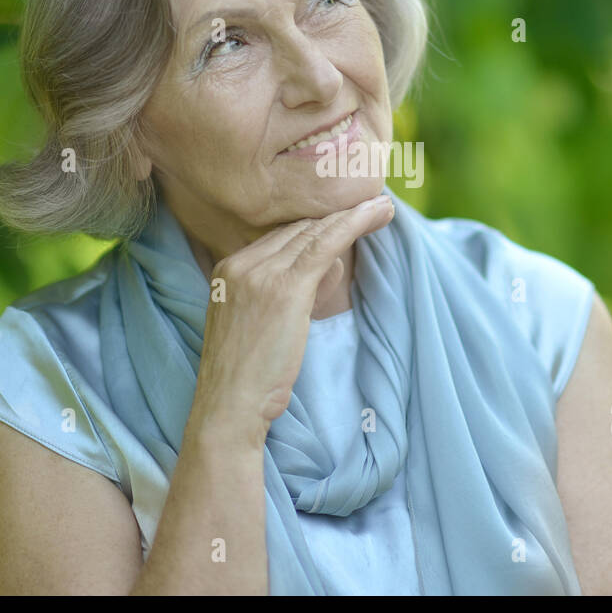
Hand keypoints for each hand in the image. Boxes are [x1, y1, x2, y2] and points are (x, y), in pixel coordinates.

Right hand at [185, 194, 394, 450]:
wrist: (228, 408)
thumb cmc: (246, 379)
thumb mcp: (257, 325)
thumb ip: (284, 293)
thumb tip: (326, 266)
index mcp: (227, 270)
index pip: (279, 237)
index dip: (316, 227)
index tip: (345, 218)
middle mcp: (240, 264)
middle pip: (297, 228)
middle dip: (336, 215)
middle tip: (372, 204)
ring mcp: (260, 273)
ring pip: (314, 231)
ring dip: (354, 214)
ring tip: (384, 207)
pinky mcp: (285, 288)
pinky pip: (326, 244)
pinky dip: (355, 224)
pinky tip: (378, 214)